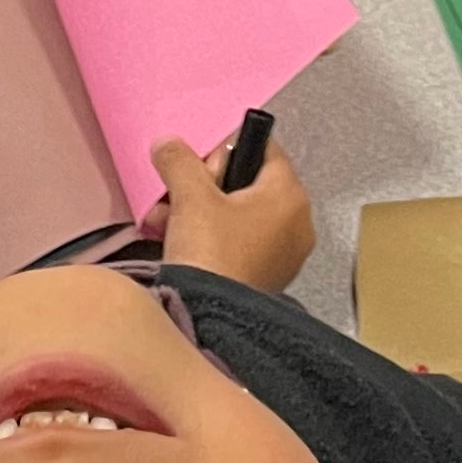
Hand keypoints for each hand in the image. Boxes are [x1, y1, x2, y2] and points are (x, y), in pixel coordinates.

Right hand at [151, 133, 314, 292]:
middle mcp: (298, 222)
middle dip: (204, 185)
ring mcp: (285, 253)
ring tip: (163, 220)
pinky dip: (209, 237)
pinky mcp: (267, 277)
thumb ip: (179, 160)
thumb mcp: (190, 196)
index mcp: (290, 194)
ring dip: (197, 211)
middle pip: (248, 183)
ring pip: (237, 215)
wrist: (209, 320)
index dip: (227, 148)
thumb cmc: (210, 249)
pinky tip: (176, 241)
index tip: (198, 163)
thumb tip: (168, 142)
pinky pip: (238, 242)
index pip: (264, 148)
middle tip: (177, 194)